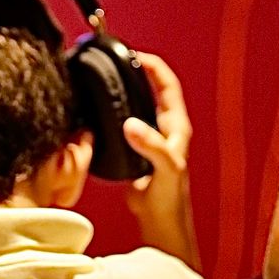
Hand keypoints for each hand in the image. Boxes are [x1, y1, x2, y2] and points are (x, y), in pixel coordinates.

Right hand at [122, 54, 200, 270]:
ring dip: (127, 91)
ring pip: (139, 106)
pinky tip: (101, 112)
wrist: (160, 223)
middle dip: (138, 72)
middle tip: (118, 61)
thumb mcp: (164, 168)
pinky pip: (125, 123)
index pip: (168, 86)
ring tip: (108, 78)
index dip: (154, 67)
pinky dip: (115, 113)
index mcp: (176, 127)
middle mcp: (166, 129)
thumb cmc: (170, 199)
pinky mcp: (137, 151)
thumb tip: (131, 124)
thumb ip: (150, 145)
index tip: (136, 55)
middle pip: (153, 90)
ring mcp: (151, 139)